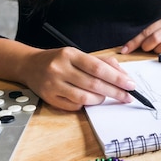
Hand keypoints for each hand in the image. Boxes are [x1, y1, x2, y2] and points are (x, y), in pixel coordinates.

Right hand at [19, 47, 135, 110]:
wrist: (29, 65)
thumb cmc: (60, 60)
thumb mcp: (79, 55)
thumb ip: (102, 62)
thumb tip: (123, 75)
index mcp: (70, 54)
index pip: (98, 68)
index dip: (117, 78)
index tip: (130, 85)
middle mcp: (60, 68)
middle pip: (94, 84)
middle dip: (115, 92)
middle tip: (128, 97)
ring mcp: (53, 84)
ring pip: (85, 97)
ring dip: (101, 99)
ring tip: (107, 97)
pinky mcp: (48, 98)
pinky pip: (74, 106)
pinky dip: (86, 104)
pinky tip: (90, 100)